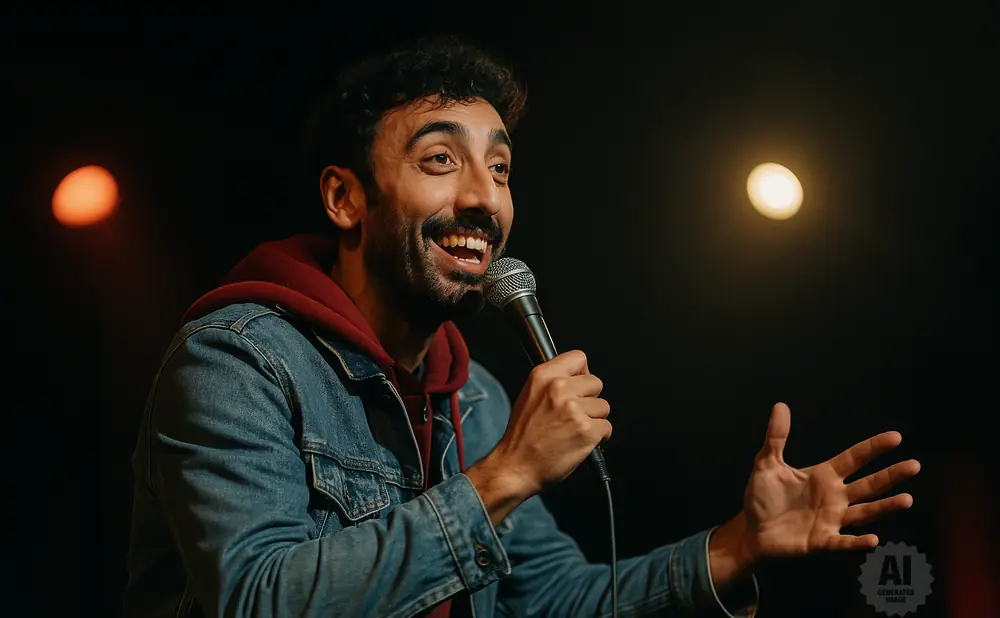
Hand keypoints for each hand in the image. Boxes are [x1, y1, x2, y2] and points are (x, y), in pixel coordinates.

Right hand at [467, 350, 610, 516]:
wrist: (515, 467)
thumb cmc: (522, 436)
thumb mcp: (529, 395)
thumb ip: (553, 381)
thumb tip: (577, 376)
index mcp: (543, 376)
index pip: (579, 358)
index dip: (582, 373)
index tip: (578, 386)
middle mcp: (559, 388)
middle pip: (596, 383)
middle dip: (589, 400)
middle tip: (572, 415)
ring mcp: (574, 409)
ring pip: (603, 407)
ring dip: (593, 420)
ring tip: (572, 430)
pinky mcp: (586, 431)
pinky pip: (606, 427)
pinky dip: (597, 437)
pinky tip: (578, 441)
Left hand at [741, 402, 920, 559]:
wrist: (750, 528)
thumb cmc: (763, 496)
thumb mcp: (767, 463)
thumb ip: (776, 437)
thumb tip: (780, 405)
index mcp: (824, 476)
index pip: (854, 458)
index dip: (873, 448)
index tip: (896, 437)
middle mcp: (834, 497)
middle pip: (868, 484)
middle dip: (891, 476)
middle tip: (914, 465)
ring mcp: (830, 520)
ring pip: (864, 512)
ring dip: (884, 507)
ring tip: (907, 500)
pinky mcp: (821, 541)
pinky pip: (843, 542)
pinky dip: (857, 542)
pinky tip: (873, 539)